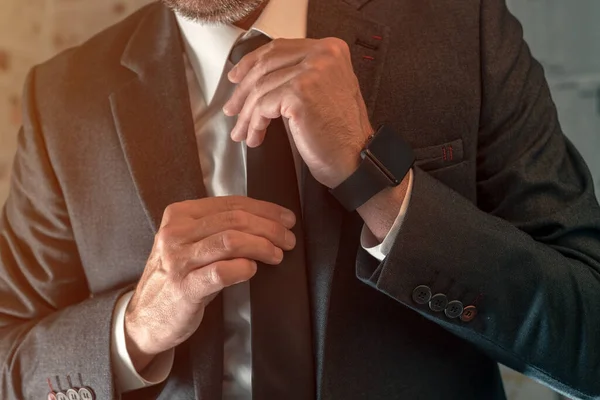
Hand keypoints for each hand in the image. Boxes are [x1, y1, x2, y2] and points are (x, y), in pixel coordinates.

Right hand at [124, 196, 296, 372]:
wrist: (145, 318)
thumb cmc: (178, 278)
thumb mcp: (190, 244)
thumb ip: (218, 228)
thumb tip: (267, 220)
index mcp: (179, 215)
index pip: (230, 203)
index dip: (264, 209)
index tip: (286, 218)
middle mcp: (176, 233)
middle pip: (234, 220)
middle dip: (269, 227)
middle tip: (288, 239)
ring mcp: (178, 260)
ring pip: (231, 240)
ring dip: (262, 246)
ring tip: (278, 254)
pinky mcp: (185, 288)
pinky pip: (221, 272)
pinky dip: (243, 268)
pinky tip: (253, 270)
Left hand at [223, 37, 372, 188]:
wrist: (356, 159)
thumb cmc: (341, 134)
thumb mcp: (325, 90)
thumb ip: (301, 74)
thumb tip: (259, 76)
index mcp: (330, 49)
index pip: (280, 48)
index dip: (251, 63)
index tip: (237, 78)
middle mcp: (323, 54)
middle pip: (266, 66)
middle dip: (243, 91)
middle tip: (232, 109)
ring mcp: (311, 72)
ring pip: (261, 89)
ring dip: (247, 114)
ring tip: (242, 131)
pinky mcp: (300, 93)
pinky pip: (263, 107)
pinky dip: (255, 124)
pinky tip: (256, 137)